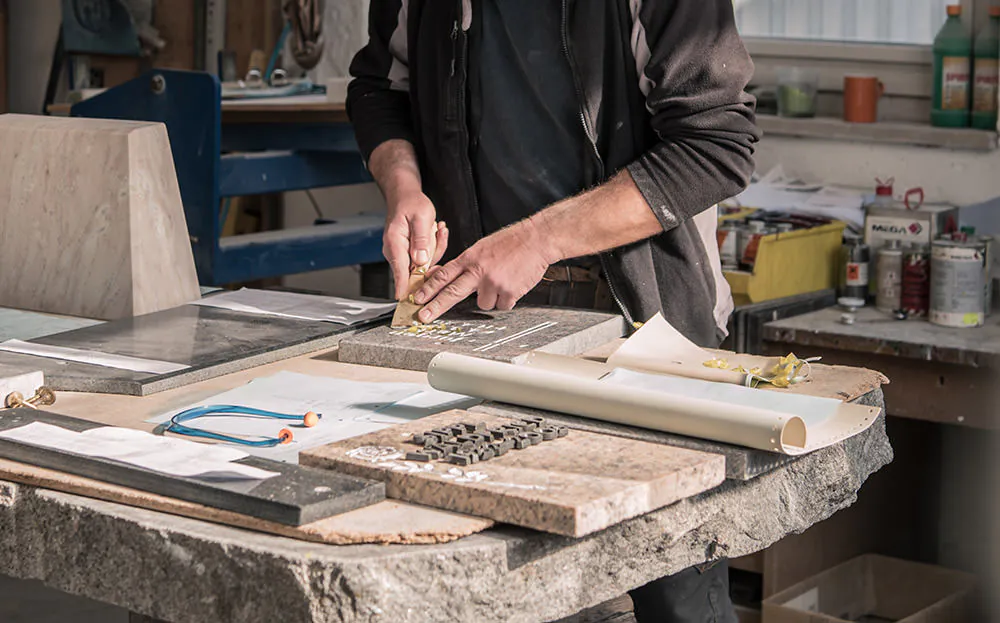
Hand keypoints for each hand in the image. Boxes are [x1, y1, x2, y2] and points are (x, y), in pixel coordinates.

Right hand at [383, 192, 448, 299]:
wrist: (405, 196)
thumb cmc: (410, 203)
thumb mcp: (421, 218)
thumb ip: (421, 240)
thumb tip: (421, 261)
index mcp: (394, 243)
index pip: (400, 270)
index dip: (404, 286)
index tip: (407, 300)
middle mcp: (395, 251)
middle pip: (415, 269)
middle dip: (431, 256)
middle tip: (436, 234)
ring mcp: (402, 253)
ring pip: (423, 264)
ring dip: (434, 247)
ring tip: (435, 227)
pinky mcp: (409, 253)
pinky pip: (425, 258)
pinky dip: (434, 246)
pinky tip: (436, 230)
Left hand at [413, 218, 557, 322]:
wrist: (537, 239)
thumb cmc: (511, 242)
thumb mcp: (481, 247)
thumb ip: (464, 263)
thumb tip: (445, 274)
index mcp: (470, 258)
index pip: (444, 275)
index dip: (428, 288)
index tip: (417, 298)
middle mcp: (479, 271)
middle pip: (452, 293)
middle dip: (435, 307)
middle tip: (423, 317)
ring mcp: (494, 283)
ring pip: (483, 304)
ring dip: (491, 297)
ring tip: (502, 281)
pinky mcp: (509, 292)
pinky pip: (502, 305)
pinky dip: (507, 299)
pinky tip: (513, 284)